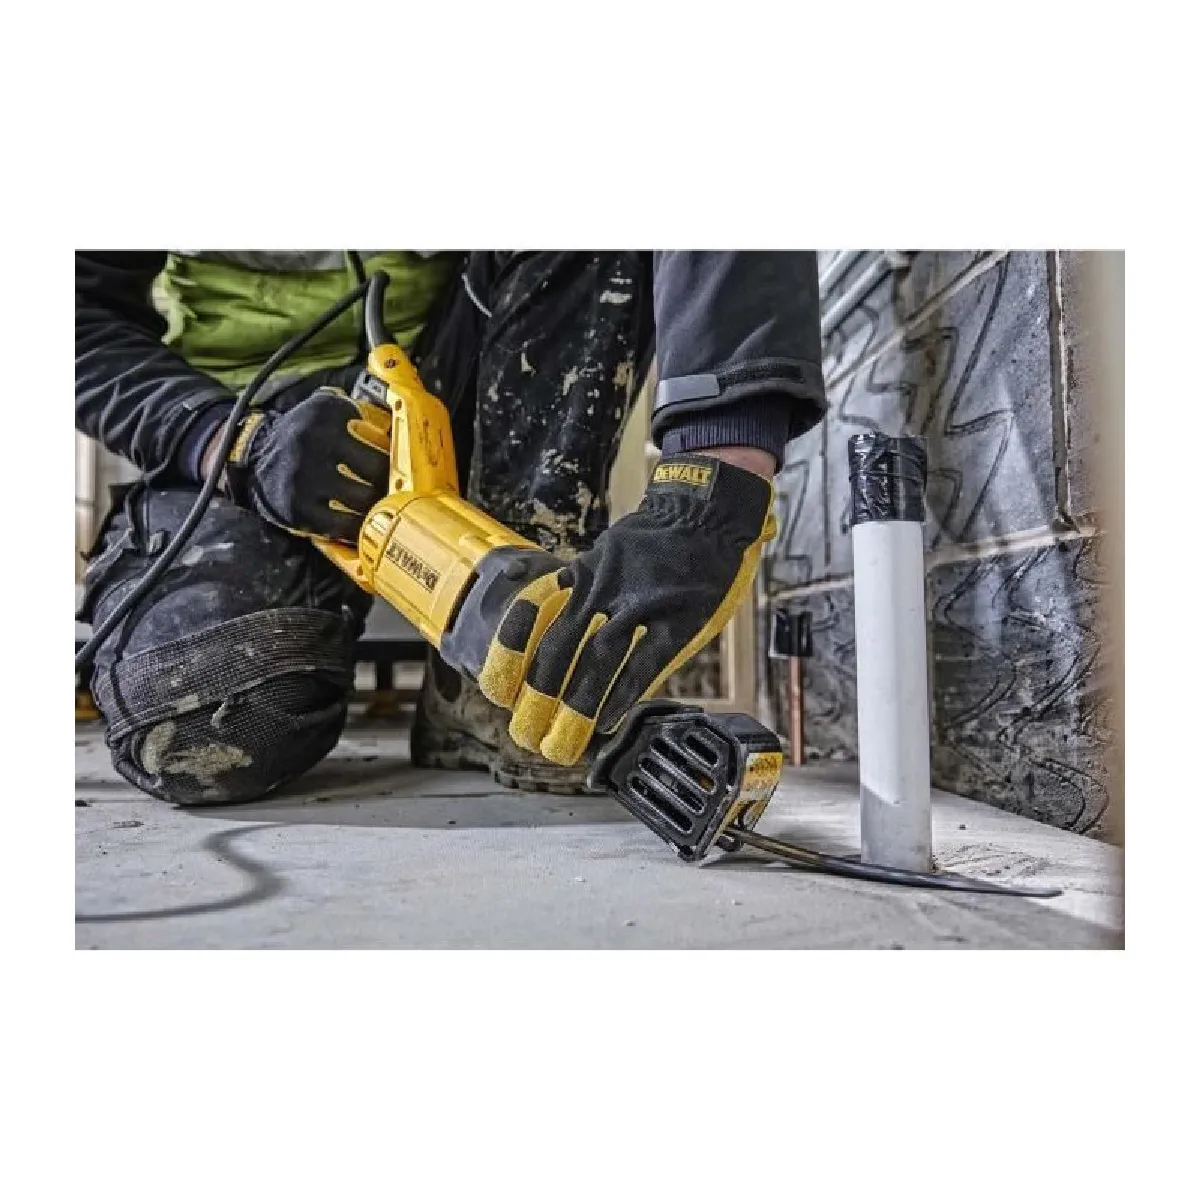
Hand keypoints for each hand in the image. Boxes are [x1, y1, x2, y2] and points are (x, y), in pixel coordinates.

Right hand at [218, 387, 390, 542]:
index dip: (397, 457)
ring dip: (376, 507)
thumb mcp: (324, 409)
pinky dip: (356, 528)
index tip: (403, 467)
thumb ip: (358, 411)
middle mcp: (314, 441)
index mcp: (327, 413)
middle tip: (394, 490)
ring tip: (380, 508)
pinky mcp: (297, 507)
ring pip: (363, 500)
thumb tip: (402, 427)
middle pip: (377, 470)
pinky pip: (341, 525)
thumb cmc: (302, 435)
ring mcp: (304, 476)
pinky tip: (361, 525)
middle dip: (389, 483)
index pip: (380, 438)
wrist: (252, 456)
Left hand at [476, 452, 776, 764]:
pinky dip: (621, 695)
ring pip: (596, 662)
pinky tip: (606, 720)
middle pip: (558, 651)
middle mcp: (603, 591)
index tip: (498, 692)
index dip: (511, 659)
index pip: (532, 622)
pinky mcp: (676, 621)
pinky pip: (643, 665)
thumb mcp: (606, 552)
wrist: (703, 510)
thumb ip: (580, 583)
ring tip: (562, 739)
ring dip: (575, 706)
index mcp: (581, 575)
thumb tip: (550, 612)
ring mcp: (640, 606)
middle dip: (538, 697)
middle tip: (527, 733)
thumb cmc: (656, 539)